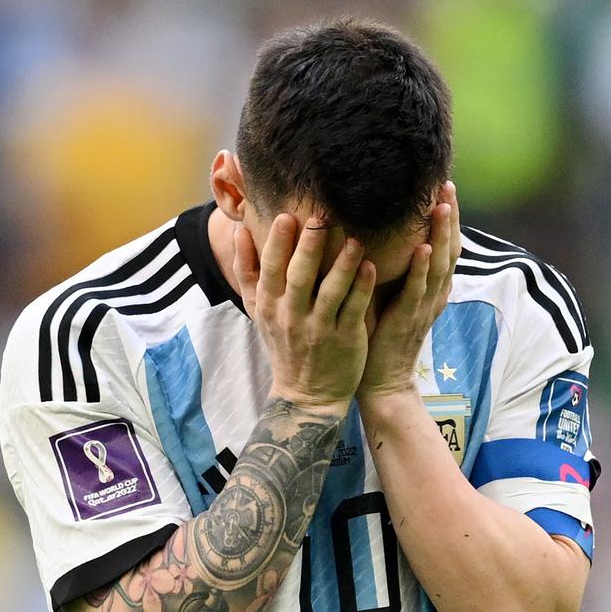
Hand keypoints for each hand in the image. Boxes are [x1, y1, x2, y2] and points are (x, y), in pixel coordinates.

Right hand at [234, 214, 376, 414]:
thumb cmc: (283, 343)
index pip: (271, 270)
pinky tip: (371, 266)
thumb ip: (247, 271)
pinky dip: (362, 288)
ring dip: (343, 264)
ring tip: (354, 240)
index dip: (278, 244)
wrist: (306, 395)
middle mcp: (292, 317)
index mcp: (269, 306)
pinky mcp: (345, 339)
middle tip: (320, 217)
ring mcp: (320, 329)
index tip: (287, 216)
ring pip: (331, 292)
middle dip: (309, 247)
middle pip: (299, 277)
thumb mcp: (257, 311)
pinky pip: (354, 309)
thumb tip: (239, 232)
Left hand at [358, 181, 460, 399]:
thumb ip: (388, 266)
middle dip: (450, 217)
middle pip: (448, 248)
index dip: (447, 217)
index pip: (443, 245)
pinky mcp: (408, 320)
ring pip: (438, 265)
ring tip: (443, 206)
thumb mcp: (388, 294)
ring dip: (441, 235)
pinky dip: (421, 268)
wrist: (381, 380)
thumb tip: (373, 230)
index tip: (443, 186)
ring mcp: (424, 307)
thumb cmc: (378, 336)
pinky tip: (422, 247)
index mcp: (430, 287)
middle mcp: (433, 294)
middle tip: (448, 185)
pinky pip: (417, 290)